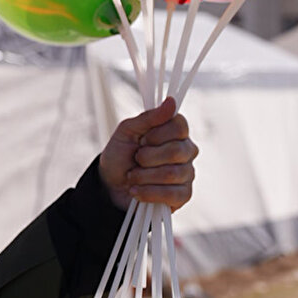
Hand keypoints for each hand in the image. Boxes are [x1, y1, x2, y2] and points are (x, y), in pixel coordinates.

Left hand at [98, 97, 197, 211]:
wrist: (110, 185)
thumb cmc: (120, 155)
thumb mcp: (127, 131)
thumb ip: (148, 117)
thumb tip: (171, 102)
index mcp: (175, 131)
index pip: (180, 126)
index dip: (157, 135)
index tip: (142, 140)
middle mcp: (186, 150)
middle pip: (177, 151)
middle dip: (147, 157)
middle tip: (136, 159)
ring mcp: (187, 173)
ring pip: (172, 174)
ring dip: (144, 176)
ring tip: (132, 177)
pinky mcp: (183, 195)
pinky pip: (173, 194)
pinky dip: (148, 193)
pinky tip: (137, 190)